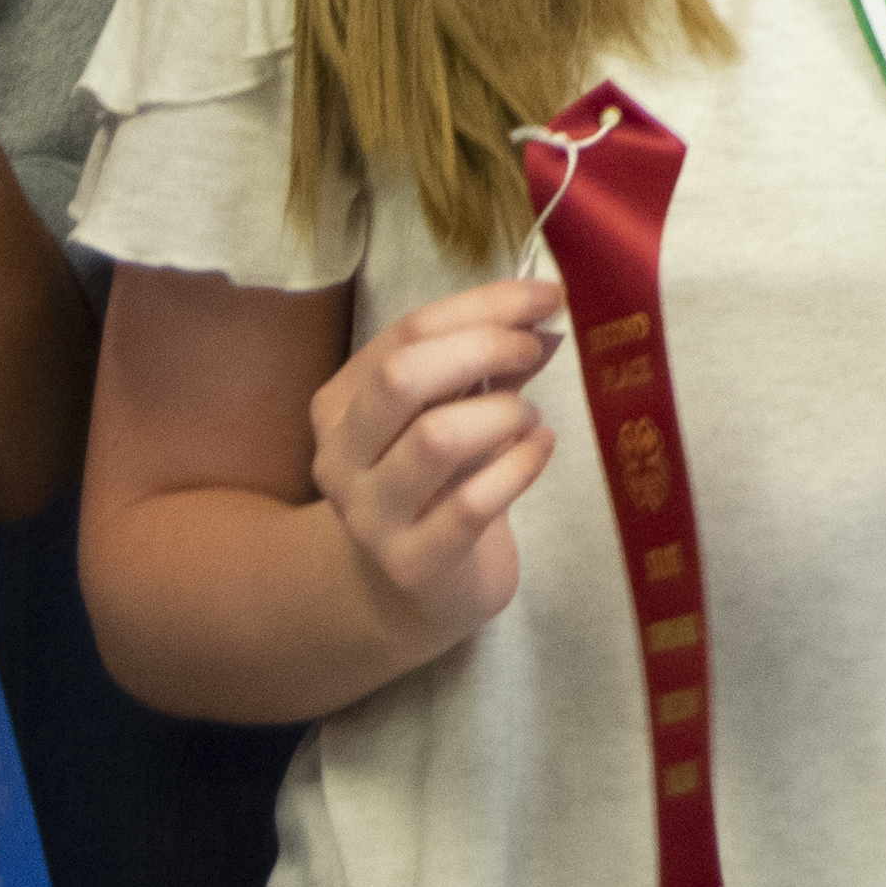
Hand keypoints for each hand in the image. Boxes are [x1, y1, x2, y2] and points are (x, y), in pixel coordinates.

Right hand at [307, 275, 566, 653]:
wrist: (415, 590)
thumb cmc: (439, 482)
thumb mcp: (448, 410)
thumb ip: (484, 363)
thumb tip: (542, 313)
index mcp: (340, 404)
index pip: (407, 330)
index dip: (484, 304)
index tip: (545, 296)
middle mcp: (340, 457)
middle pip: (403, 376)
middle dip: (484, 348)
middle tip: (535, 349)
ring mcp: (370, 515)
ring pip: (436, 438)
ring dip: (501, 413)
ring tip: (528, 415)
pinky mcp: (414, 563)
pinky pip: (473, 503)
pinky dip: (519, 464)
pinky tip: (539, 448)